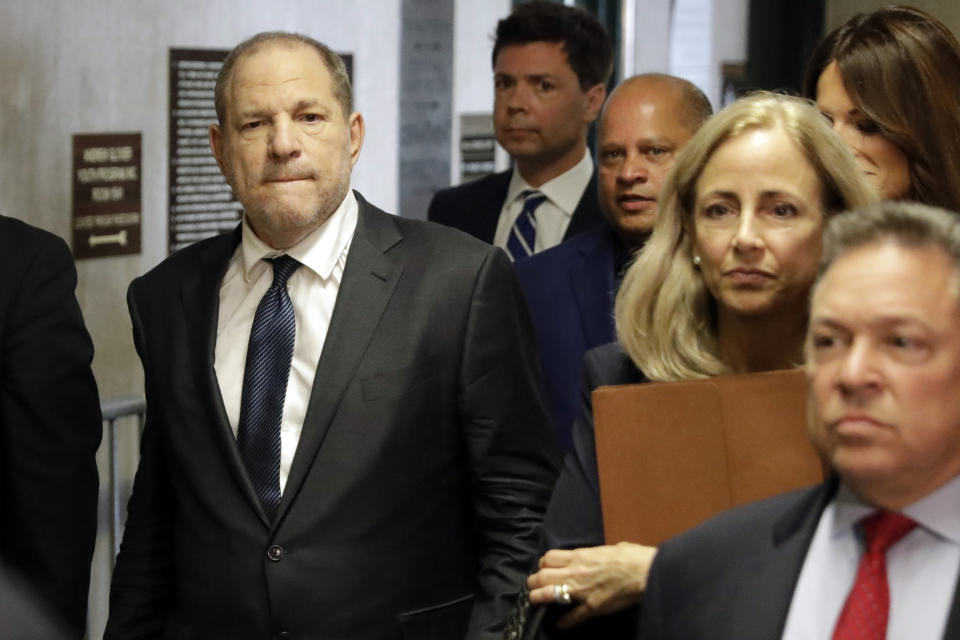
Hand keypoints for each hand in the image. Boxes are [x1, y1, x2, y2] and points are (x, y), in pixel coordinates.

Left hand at [526, 542, 656, 627]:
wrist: (645, 571)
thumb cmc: (630, 556)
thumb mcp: (607, 548)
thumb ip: (594, 553)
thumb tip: (593, 555)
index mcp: (579, 556)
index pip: (548, 558)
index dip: (543, 563)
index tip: (544, 567)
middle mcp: (576, 572)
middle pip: (542, 576)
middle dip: (534, 580)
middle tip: (532, 584)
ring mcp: (582, 591)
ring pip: (550, 594)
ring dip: (539, 597)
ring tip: (534, 599)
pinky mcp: (592, 607)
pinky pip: (573, 616)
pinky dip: (565, 622)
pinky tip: (560, 625)